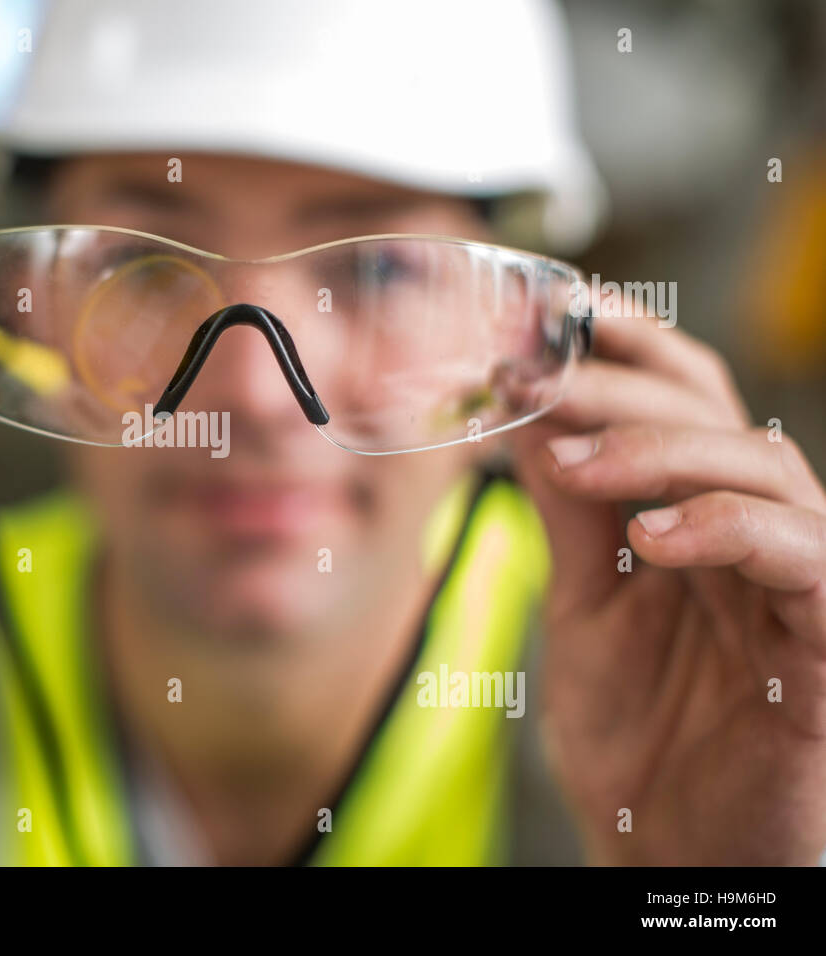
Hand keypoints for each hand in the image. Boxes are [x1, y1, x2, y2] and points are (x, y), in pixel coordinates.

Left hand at [511, 307, 825, 864]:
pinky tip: (652, 535)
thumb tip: (527, 413)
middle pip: (713, 416)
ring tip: (572, 458)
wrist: (671, 855)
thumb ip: (569, 514)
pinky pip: (804, 562)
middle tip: (529, 375)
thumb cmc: (641, 735)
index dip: (630, 344)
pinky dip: (729, 531)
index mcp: (698, 519)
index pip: (684, 401)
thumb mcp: (585, 606)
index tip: (552, 307)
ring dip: (661, 448)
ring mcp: (799, 587)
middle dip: (618, 384)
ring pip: (765, 469)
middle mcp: (757, 537)